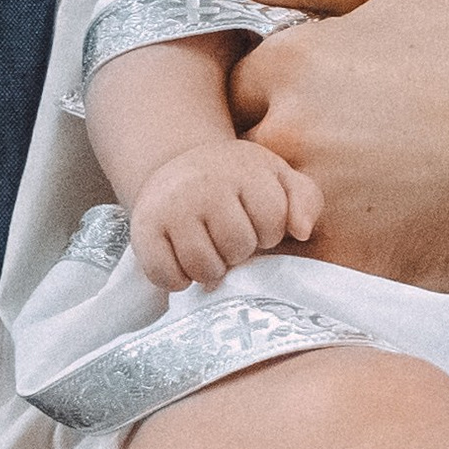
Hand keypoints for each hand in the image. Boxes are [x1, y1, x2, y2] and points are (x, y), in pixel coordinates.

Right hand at [131, 136, 320, 293]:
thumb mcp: (277, 179)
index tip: (256, 221)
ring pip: (204, 268)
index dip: (269, 232)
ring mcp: (170, 206)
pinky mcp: (143, 229)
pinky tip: (183, 260)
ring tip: (209, 250)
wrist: (177, 170)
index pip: (272, 223)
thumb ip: (305, 199)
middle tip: (229, 237)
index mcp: (243, 168)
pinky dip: (178, 280)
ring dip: (211, 270)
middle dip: (239, 251)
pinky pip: (168, 277)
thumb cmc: (237, 182)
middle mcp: (204, 183)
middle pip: (237, 246)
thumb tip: (301, 231)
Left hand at [217, 0, 448, 288]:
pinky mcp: (347, 264)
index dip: (277, 88)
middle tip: (349, 142)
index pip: (236, 82)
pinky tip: (377, 219)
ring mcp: (313, 205)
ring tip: (364, 183)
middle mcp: (289, 134)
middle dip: (276, 143)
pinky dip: (323, 241)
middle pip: (239, 147)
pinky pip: (298, 257)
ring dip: (292, 195)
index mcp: (293, 61)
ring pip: (263, 204)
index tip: (326, 95)